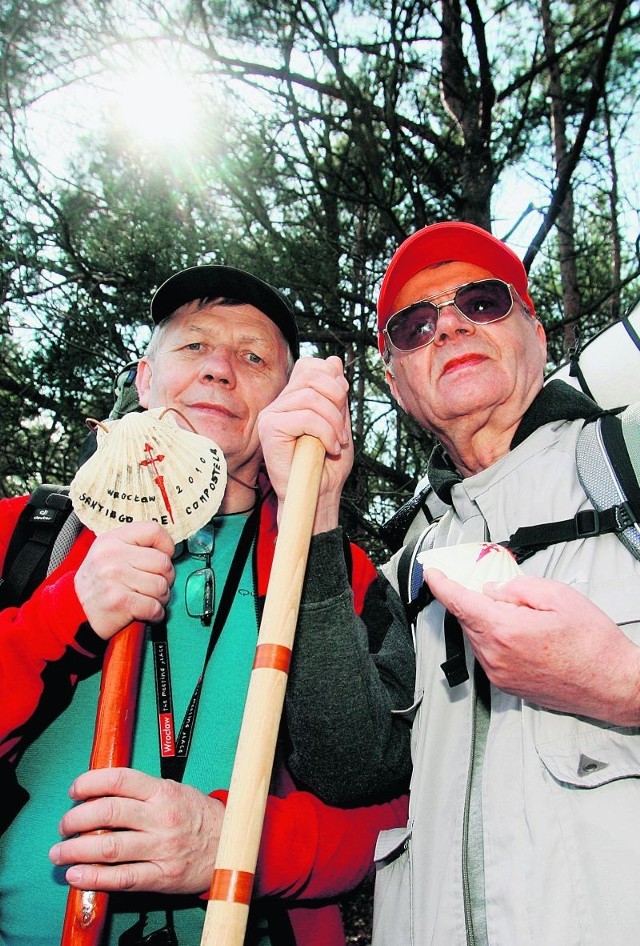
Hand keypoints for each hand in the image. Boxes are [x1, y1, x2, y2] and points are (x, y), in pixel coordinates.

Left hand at [48, 768, 223, 893]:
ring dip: (76, 851)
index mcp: (163, 792)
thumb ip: (142, 792)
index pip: (119, 780)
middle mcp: (161, 817)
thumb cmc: (199, 817)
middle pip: (107, 812)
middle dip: (75, 819)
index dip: (89, 783)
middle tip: (64, 826)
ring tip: (60, 853)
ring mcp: (161, 848)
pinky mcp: (161, 876)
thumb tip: (101, 794)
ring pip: (108, 847)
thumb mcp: (175, 791)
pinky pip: (121, 878)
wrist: (231, 845)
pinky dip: (93, 878)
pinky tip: (76, 876)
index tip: (74, 791)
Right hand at [74, 523, 174, 638]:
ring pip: (161, 586)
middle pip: (163, 562)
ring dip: (161, 598)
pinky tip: (145, 612)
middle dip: (165, 578)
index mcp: (112, 540)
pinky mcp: (119, 601)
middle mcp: (112, 556)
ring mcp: (114, 578)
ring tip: (147, 599)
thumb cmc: (98, 583)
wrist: (74, 611)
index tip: (164, 556)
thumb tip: (168, 550)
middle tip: (154, 585)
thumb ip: (134, 546)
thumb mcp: (108, 553)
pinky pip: (154, 607)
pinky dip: (156, 614)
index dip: (166, 545)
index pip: (153, 530)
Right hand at [258, 355, 352, 532]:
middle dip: (337, 398)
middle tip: (342, 428)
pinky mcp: (269, 429)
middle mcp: (280, 403)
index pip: (310, 365)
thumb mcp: (340, 421)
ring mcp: (271, 414)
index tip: (343, 403)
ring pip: (311, 397)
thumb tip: (334, 361)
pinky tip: (329, 447)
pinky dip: (325, 432)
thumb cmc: (327, 464)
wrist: (318, 493)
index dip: (332, 377)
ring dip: (334, 422)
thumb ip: (336, 394)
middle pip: (312, 375)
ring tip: (337, 442)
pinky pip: (305, 417)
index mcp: (294, 398)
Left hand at [425, 568, 639, 725]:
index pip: (458, 601)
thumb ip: (517, 588)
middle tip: (494, 589)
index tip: (431, 572)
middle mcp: (495, 656)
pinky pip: (489, 655)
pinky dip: (495, 639)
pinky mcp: (507, 686)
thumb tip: (492, 590)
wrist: (614, 685)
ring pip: (477, 637)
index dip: (440, 583)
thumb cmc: (593, 644)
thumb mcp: (558, 596)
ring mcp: (500, 675)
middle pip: (467, 619)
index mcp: (503, 629)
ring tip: (522, 616)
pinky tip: (523, 635)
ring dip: (487, 621)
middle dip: (474, 600)